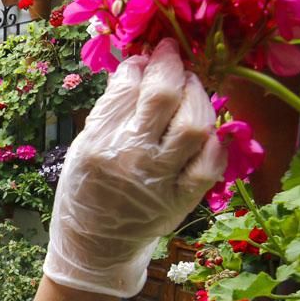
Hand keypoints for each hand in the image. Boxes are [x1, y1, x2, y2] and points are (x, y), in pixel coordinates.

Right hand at [44, 39, 225, 297]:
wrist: (94, 246)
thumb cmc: (86, 190)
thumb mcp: (84, 146)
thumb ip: (110, 109)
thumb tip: (138, 66)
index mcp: (100, 144)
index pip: (126, 87)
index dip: (142, 63)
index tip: (148, 55)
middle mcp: (131, 159)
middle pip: (163, 98)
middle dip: (172, 67)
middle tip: (173, 58)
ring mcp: (160, 181)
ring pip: (194, 126)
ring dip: (197, 97)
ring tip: (190, 87)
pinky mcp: (182, 200)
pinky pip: (210, 166)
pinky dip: (215, 142)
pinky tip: (207, 129)